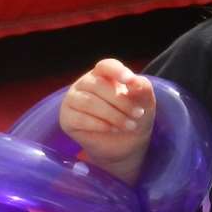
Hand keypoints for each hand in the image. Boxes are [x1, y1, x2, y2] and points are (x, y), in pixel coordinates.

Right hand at [57, 58, 154, 181]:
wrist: (125, 145)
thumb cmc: (133, 117)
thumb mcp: (144, 103)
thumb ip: (142, 89)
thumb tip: (134, 81)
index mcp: (103, 74)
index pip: (106, 66)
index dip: (117, 71)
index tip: (130, 81)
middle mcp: (85, 83)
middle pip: (98, 85)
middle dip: (121, 102)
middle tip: (138, 114)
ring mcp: (73, 100)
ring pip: (89, 102)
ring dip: (113, 115)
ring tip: (129, 126)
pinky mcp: (67, 118)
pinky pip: (80, 118)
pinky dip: (99, 125)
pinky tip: (112, 129)